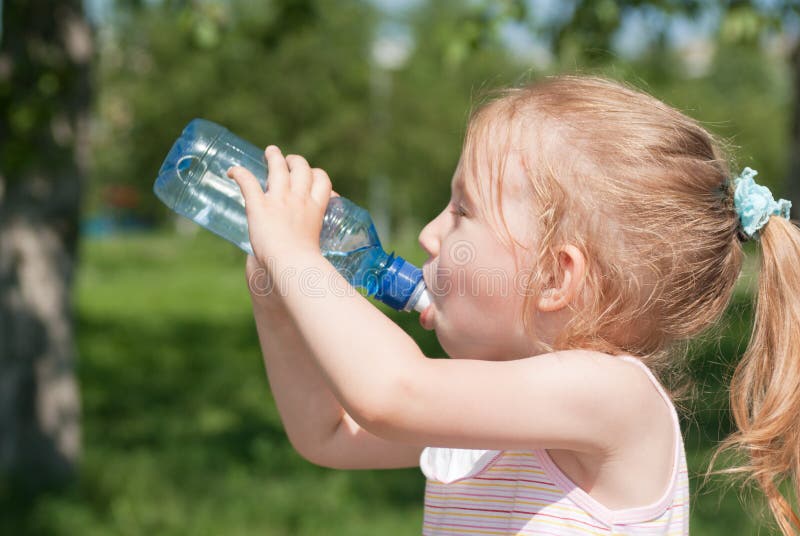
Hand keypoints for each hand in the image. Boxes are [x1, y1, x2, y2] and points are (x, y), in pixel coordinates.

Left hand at [227, 146, 331, 266]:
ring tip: (270, 152)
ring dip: (274, 157)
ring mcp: (279, 199)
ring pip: (278, 168)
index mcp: (315, 208)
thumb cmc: (306, 266)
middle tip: (289, 161)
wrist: (291, 265)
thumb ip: (313, 252)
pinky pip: (248, 182)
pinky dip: (239, 173)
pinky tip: (232, 171)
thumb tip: (312, 275)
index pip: (323, 181)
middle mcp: (299, 199)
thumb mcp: (318, 252)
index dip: (318, 176)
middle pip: (302, 169)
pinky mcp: (259, 206)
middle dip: (297, 161)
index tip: (313, 178)